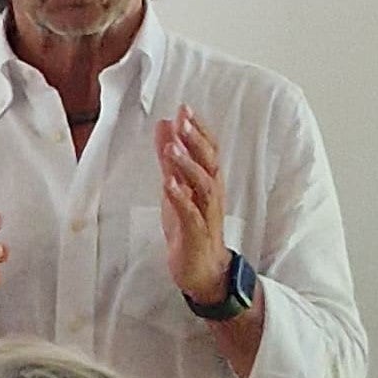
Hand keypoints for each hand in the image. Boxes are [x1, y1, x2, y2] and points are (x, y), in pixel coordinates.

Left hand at [155, 109, 233, 304]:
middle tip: (183, 120)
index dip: (199, 129)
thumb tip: (165, 125)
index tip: (185, 108)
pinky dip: (181, 197)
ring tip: (172, 148)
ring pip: (204, 185)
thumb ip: (170, 158)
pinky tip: (169, 184)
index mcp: (208, 181)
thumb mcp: (176, 187)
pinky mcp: (197, 233)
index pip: (209, 149)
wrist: (201, 269)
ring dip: (188, 165)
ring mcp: (206, 213)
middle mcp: (212, 194)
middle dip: (196, 140)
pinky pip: (191, 213)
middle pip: (209, 162)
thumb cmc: (189, 225)